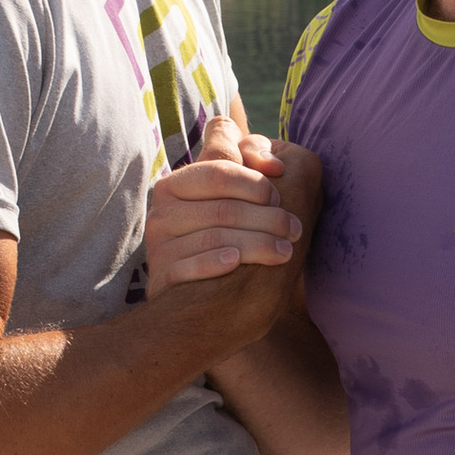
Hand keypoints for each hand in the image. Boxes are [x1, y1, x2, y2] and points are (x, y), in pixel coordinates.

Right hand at [143, 112, 311, 294]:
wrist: (207, 298)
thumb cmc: (230, 231)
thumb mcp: (234, 190)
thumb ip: (249, 156)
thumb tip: (272, 164)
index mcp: (176, 184)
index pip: (220, 172)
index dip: (257, 184)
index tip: (280, 197)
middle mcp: (162, 213)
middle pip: (223, 209)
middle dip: (268, 218)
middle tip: (294, 229)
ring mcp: (159, 246)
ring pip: (215, 238)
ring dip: (258, 244)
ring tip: (285, 251)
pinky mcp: (162, 278)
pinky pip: (189, 268)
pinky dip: (216, 262)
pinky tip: (237, 264)